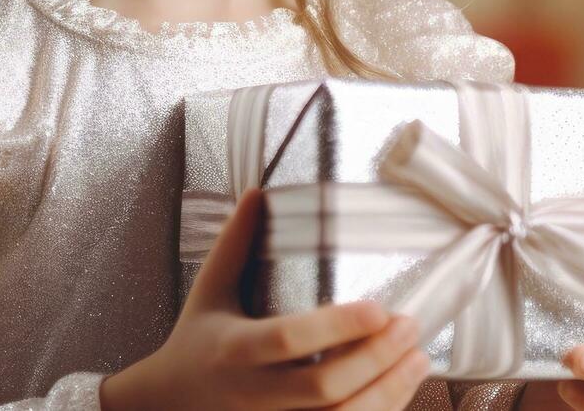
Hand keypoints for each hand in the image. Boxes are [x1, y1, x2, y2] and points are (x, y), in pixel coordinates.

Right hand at [100, 187, 431, 410]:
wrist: (166, 405)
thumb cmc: (194, 344)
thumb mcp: (209, 291)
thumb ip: (235, 244)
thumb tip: (258, 194)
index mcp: (233, 349)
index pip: (288, 339)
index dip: (337, 326)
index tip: (379, 307)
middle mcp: (252, 394)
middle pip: (323, 388)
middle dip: (375, 361)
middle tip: (410, 326)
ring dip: (386, 394)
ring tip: (417, 360)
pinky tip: (396, 391)